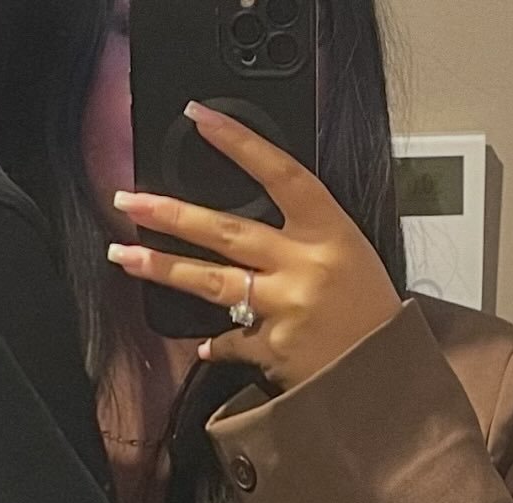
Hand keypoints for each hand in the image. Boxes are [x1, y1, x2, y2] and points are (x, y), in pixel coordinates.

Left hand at [107, 100, 402, 390]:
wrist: (387, 373)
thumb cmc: (370, 311)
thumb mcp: (350, 255)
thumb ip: (301, 236)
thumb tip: (241, 230)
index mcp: (330, 232)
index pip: (281, 174)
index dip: (240, 143)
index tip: (200, 119)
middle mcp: (305, 266)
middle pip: (227, 232)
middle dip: (172, 214)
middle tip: (130, 200)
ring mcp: (286, 309)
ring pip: (213, 283)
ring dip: (164, 268)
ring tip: (126, 256)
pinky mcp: (273, 350)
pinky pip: (230, 340)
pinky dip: (217, 343)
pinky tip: (204, 346)